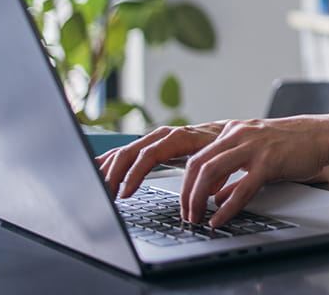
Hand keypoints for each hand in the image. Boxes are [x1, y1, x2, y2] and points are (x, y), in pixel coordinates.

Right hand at [97, 122, 226, 199]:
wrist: (232, 133)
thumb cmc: (226, 149)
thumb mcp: (224, 162)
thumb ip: (216, 177)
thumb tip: (210, 195)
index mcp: (182, 137)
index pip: (150, 153)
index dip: (135, 173)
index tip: (125, 193)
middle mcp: (165, 136)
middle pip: (132, 151)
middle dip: (114, 173)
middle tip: (104, 196)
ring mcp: (157, 139)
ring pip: (126, 151)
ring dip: (109, 169)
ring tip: (96, 188)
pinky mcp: (152, 146)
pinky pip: (127, 150)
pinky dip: (110, 159)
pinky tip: (96, 168)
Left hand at [177, 116, 328, 227]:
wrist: (324, 135)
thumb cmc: (294, 145)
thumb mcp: (258, 154)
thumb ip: (234, 174)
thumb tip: (215, 196)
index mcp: (234, 132)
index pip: (197, 156)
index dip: (185, 183)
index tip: (186, 203)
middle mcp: (239, 135)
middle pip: (197, 164)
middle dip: (186, 194)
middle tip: (188, 215)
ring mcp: (253, 147)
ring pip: (211, 171)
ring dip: (198, 199)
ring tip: (198, 218)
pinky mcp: (269, 162)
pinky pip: (241, 188)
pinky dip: (226, 208)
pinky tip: (220, 220)